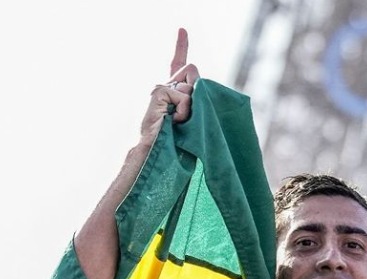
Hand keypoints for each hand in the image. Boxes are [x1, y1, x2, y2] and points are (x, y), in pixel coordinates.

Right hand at [140, 28, 200, 144]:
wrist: (158, 151)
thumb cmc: (176, 141)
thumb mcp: (191, 118)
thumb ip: (195, 100)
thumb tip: (198, 85)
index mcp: (172, 92)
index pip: (177, 64)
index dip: (180, 46)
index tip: (182, 29)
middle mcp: (164, 86)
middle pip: (192, 71)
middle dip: (198, 89)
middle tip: (188, 114)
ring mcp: (160, 88)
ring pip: (190, 84)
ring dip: (192, 106)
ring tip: (180, 121)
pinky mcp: (158, 91)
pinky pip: (184, 95)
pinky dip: (185, 110)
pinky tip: (176, 121)